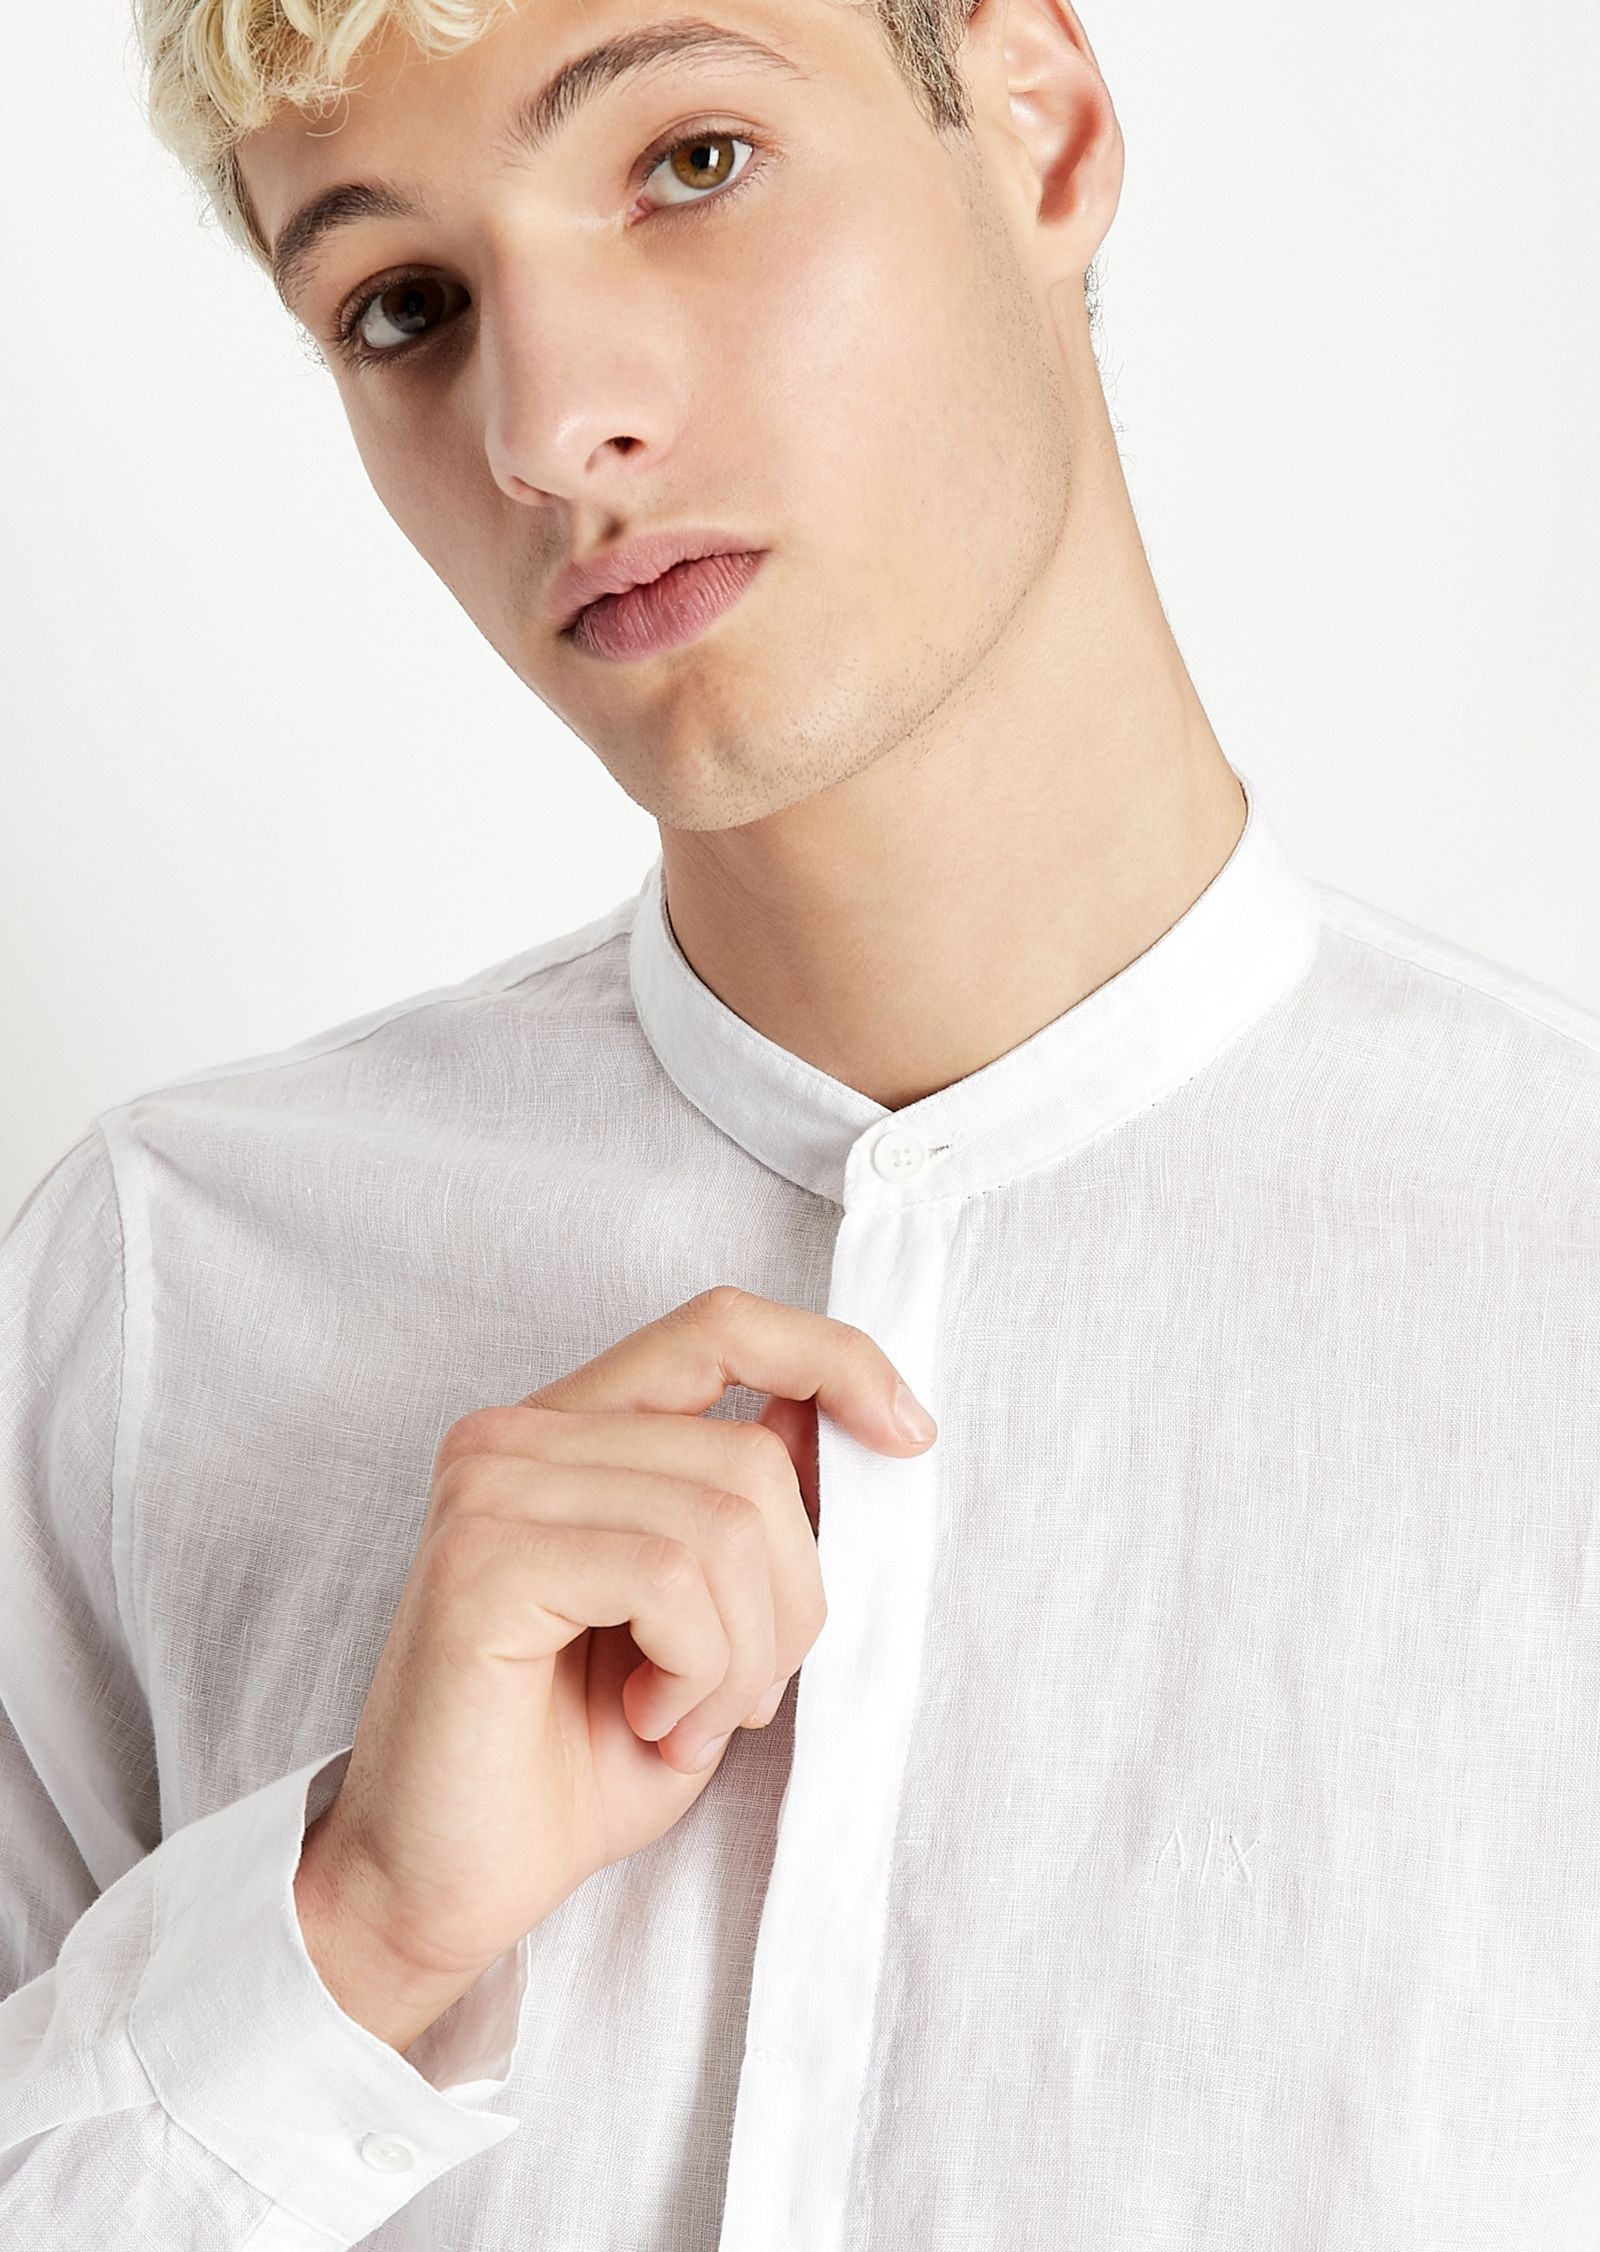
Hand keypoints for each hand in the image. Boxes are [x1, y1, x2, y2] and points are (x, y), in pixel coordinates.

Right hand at [292, 1286, 936, 2047]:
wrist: (437, 1886)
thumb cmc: (569, 1764)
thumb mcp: (707, 1625)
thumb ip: (750, 1516)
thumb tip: (837, 1421)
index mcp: (569, 1431)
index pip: (719, 1326)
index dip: (832, 1359)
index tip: (908, 1435)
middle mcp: (517, 1435)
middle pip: (753, 1453)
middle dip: (792, 1597)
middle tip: (737, 1697)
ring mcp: (491, 1486)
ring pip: (725, 1521)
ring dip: (743, 1654)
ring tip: (682, 1719)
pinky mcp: (481, 1559)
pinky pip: (669, 1579)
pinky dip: (698, 1671)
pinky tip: (648, 1721)